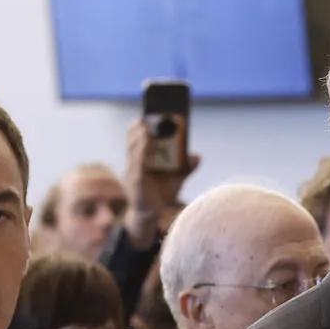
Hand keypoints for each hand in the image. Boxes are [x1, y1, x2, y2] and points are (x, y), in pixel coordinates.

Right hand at [123, 118, 199, 247]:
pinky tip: (148, 140)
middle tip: (148, 115)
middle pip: (134, 139)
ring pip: (135, 148)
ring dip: (141, 135)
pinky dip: (143, 150)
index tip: (146, 112)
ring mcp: (133, 171)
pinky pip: (138, 162)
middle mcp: (134, 163)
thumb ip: (186, 167)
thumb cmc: (161, 195)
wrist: (151, 216)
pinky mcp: (136, 181)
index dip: (140, 125)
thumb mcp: (177, 179)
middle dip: (141, 126)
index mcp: (141, 159)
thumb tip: (196, 156)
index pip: (136, 137)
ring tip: (147, 124)